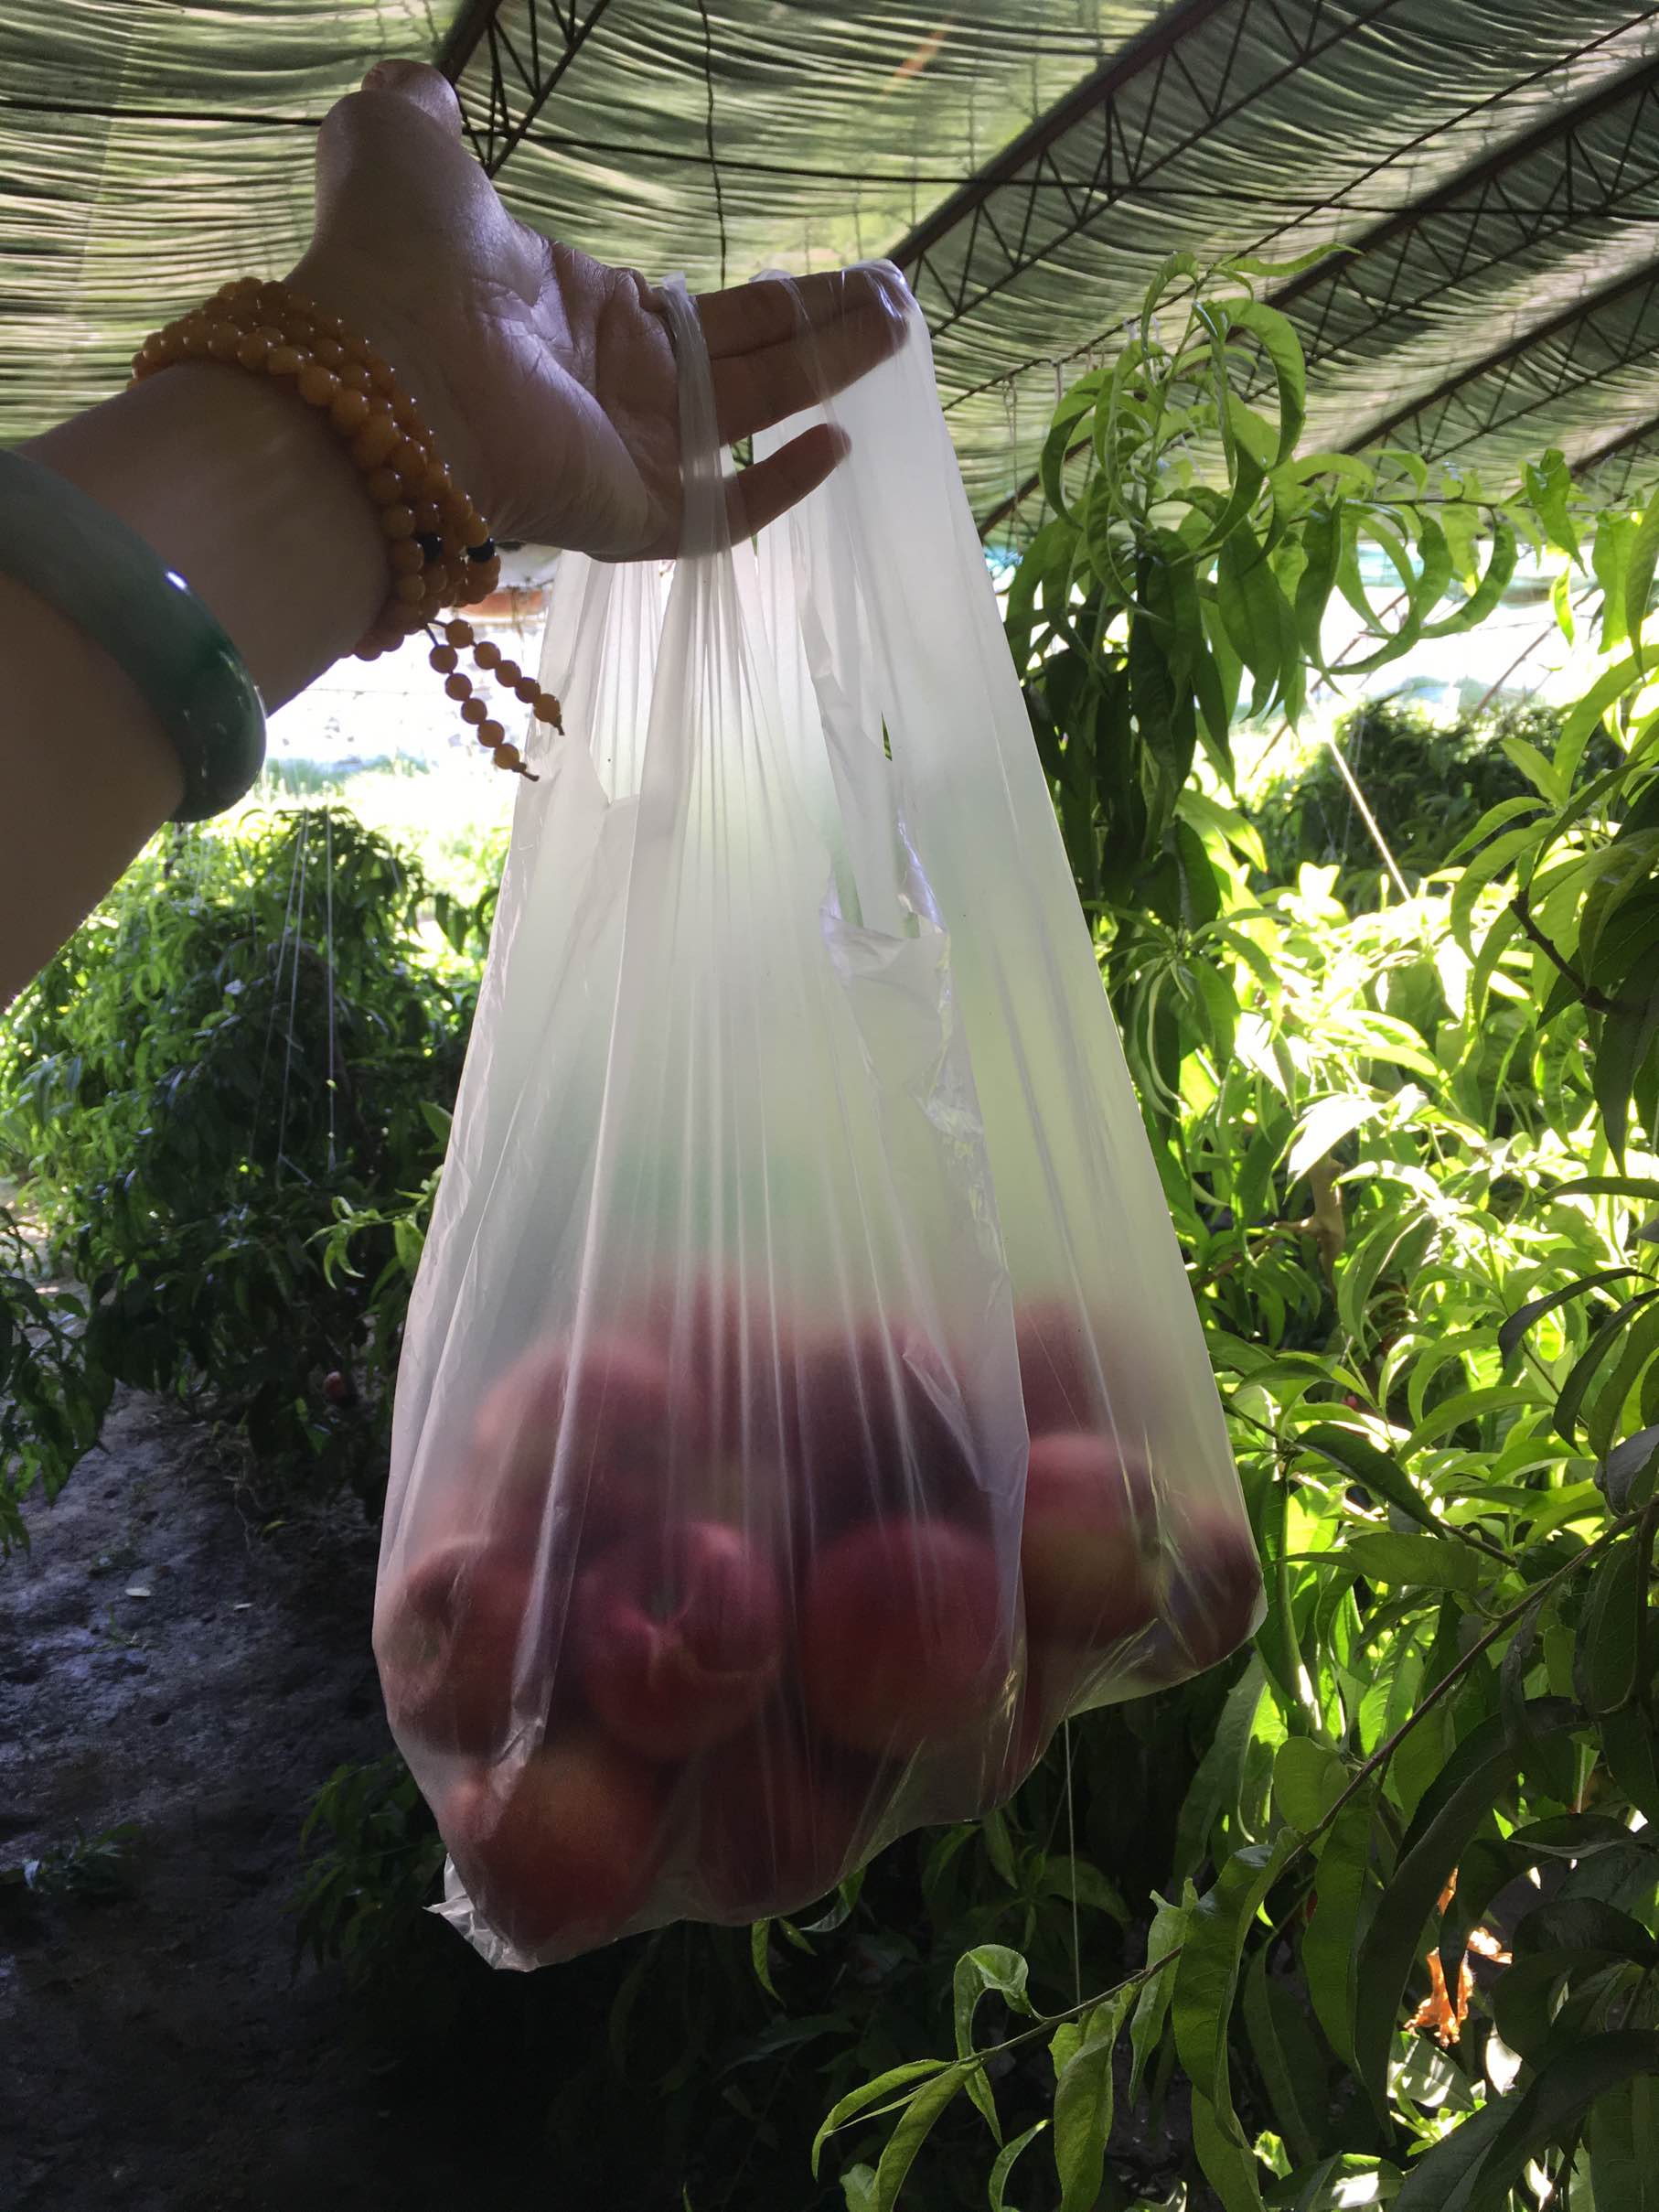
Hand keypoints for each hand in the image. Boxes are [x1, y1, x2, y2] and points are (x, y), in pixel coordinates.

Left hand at [290, 61, 904, 559]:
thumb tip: (420, 85)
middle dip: (822, 327)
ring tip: (898, 329)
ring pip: (750, 415)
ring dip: (827, 370)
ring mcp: (627, 452)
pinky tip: (837, 445)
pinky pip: (720, 512)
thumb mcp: (402, 148)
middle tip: (896, 301)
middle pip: (744, 358)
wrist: (383, 363)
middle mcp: (616, 386)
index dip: (768, 297)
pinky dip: (778, 487)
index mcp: (583, 311)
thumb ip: (422, 113)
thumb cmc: (393, 257)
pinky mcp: (631, 511)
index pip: (696, 313)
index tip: (836, 272)